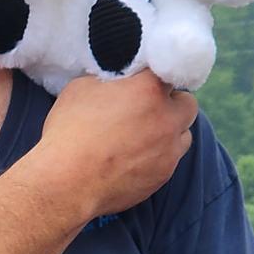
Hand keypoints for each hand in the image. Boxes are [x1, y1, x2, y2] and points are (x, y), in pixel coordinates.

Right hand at [31, 69, 197, 220]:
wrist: (66, 183)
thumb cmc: (68, 133)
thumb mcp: (80, 89)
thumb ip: (108, 81)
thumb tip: (114, 84)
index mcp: (148, 89)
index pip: (167, 70)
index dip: (153, 77)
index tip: (143, 82)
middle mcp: (166, 118)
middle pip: (188, 103)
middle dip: (172, 104)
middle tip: (149, 109)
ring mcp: (169, 150)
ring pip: (184, 135)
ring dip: (170, 132)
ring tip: (144, 137)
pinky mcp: (163, 176)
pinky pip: (170, 161)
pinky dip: (158, 157)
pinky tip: (134, 159)